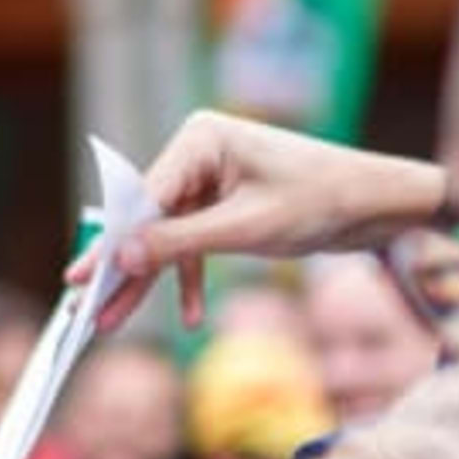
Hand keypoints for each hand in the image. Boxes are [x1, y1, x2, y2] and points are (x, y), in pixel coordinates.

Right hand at [82, 111, 453, 333]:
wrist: (377, 202)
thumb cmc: (321, 200)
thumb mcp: (247, 228)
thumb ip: (181, 244)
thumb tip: (122, 258)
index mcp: (201, 137)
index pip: (143, 196)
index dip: (112, 244)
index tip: (81, 279)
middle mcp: (199, 150)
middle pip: (147, 217)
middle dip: (123, 268)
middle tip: (87, 307)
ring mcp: (210, 176)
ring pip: (165, 235)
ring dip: (149, 281)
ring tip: (114, 321)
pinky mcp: (224, 201)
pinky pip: (193, 242)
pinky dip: (190, 278)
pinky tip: (190, 317)